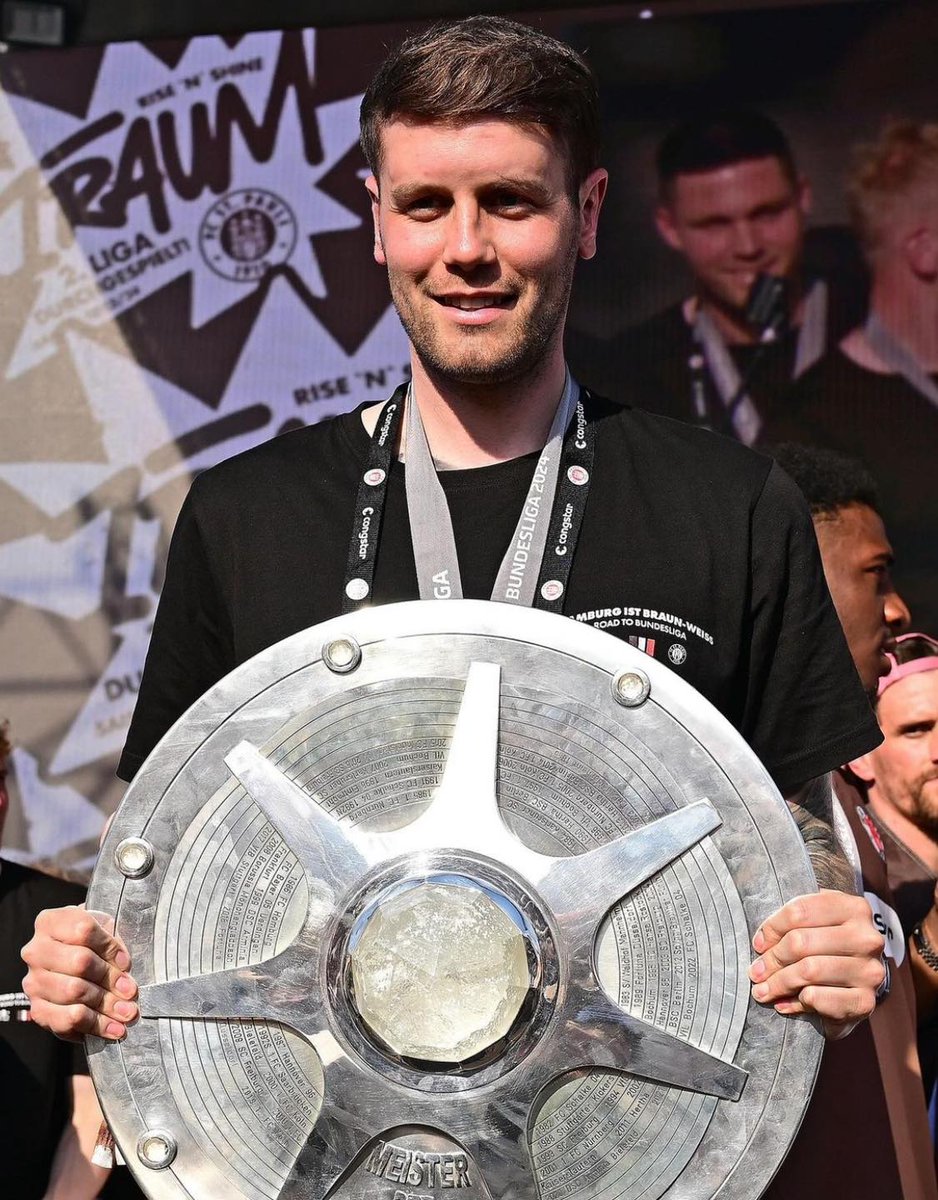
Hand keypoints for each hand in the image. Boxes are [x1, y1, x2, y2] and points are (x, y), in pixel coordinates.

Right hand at [22, 906, 137, 1041]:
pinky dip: (94, 1026)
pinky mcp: (37, 1010)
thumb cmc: (93, 943)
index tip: (127, 962)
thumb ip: (114, 940)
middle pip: (79, 963)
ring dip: (106, 1004)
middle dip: (111, 979)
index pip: (83, 930)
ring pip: (73, 992)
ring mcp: (33, 982)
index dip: (109, 947)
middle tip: (131, 991)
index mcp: (51, 922)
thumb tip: (124, 968)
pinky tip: (113, 1028)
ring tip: (128, 1012)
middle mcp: (36, 951)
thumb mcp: (104, 929)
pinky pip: (65, 1020)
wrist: (72, 965)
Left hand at [748, 889, 884, 1039]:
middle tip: (755, 972)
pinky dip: (795, 1002)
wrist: (858, 985)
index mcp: (854, 909)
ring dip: (778, 983)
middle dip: (771, 959)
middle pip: (801, 942)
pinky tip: (785, 1003)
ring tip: (762, 990)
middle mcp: (867, 938)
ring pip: (808, 970)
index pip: (800, 911)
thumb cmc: (829, 947)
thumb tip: (761, 943)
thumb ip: (791, 922)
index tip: (758, 944)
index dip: (772, 928)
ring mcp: (869, 971)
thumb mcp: (815, 923)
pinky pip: (818, 998)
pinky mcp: (865, 1002)